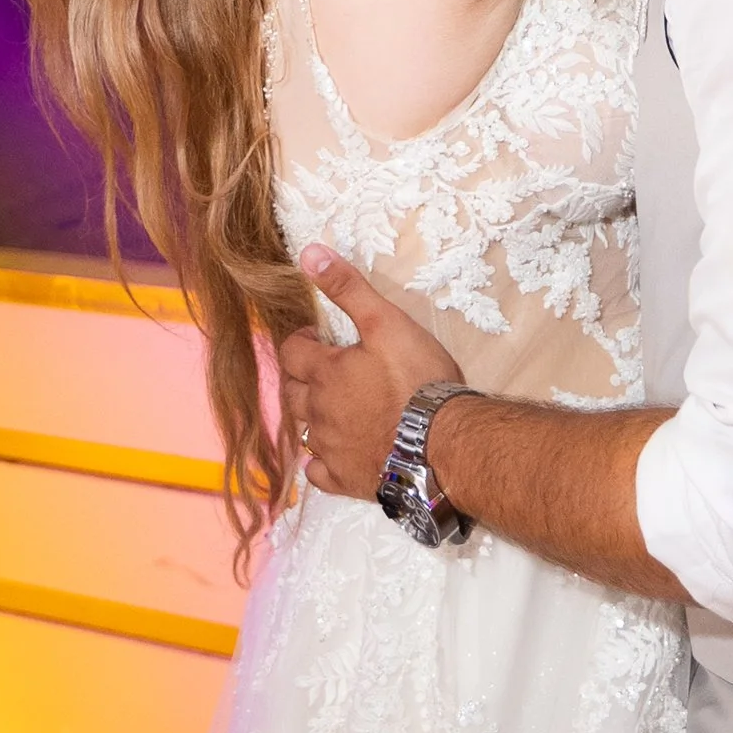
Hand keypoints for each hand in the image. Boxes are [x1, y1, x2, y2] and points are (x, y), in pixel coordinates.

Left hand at [277, 248, 455, 501]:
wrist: (441, 444)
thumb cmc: (418, 381)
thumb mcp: (386, 322)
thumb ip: (348, 288)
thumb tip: (309, 253)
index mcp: (324, 373)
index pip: (292, 352)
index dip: (301, 341)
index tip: (319, 338)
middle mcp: (318, 412)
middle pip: (291, 392)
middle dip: (302, 378)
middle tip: (325, 370)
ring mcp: (330, 449)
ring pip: (305, 431)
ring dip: (314, 417)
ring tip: (336, 407)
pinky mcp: (346, 479)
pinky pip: (318, 472)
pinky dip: (322, 461)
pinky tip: (336, 453)